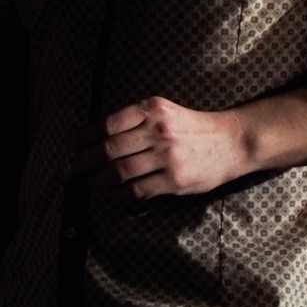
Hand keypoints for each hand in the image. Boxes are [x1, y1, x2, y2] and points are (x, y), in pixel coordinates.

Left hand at [72, 97, 247, 199]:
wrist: (232, 142)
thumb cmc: (192, 127)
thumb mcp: (163, 111)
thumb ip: (134, 120)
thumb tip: (95, 137)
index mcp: (151, 110)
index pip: (108, 124)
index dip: (85, 136)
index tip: (74, 145)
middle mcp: (158, 131)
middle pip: (109, 149)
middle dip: (85, 161)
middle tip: (73, 167)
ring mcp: (167, 157)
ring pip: (120, 171)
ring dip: (98, 180)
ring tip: (90, 183)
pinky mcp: (176, 180)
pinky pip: (138, 190)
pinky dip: (119, 195)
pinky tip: (113, 196)